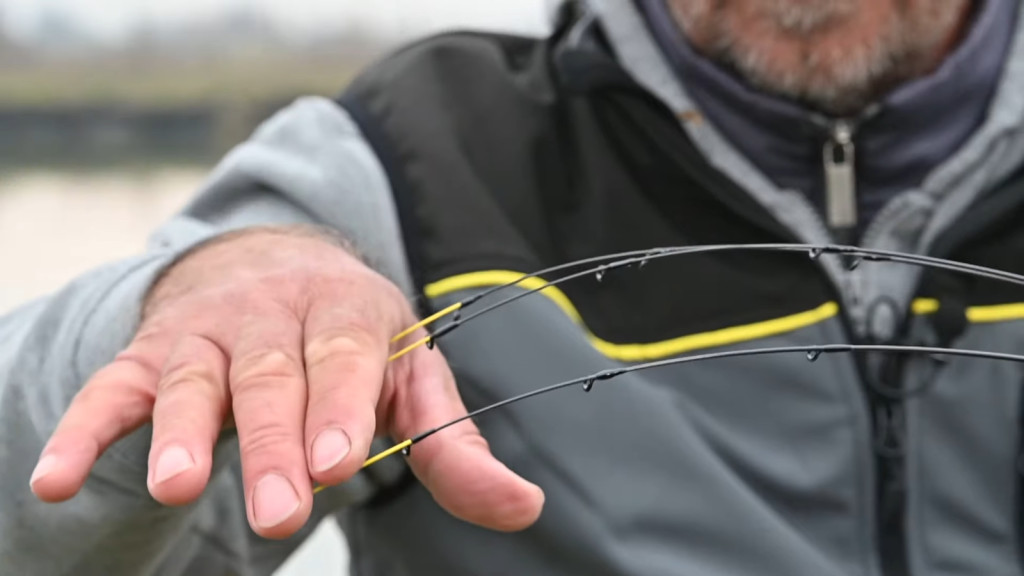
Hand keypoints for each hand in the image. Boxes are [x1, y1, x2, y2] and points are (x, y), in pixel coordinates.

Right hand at [30, 227, 543, 537]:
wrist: (279, 265)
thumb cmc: (357, 342)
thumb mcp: (413, 381)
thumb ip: (455, 446)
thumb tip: (526, 508)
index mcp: (350, 313)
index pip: (348, 359)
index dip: (342, 407)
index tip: (339, 460)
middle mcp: (276, 315)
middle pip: (274, 379)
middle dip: (275, 444)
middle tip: (282, 513)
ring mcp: (210, 333)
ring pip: (195, 380)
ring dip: (184, 432)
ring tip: (178, 484)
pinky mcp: (154, 354)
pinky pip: (115, 389)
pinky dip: (86, 429)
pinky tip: (56, 480)